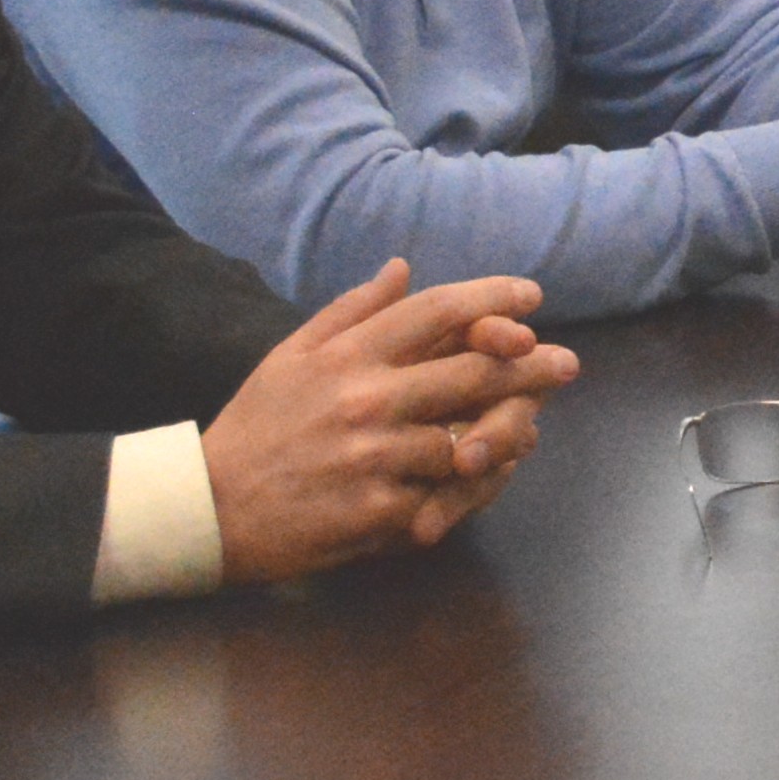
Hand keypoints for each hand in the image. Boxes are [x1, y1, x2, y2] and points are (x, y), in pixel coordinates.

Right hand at [201, 261, 576, 582]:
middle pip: (475, 371)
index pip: (438, 311)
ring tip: (526, 431)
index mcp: (348, 356)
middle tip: (567, 363)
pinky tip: (483, 481)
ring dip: (505, 435)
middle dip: (532, 364)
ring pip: (471, 439)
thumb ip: (352, 311)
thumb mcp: (291, 355)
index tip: (531, 298)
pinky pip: (447, 497)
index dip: (494, 299)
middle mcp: (368, 400)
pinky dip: (469, 489)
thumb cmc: (257, 427)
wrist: (210, 509)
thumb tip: (403, 268)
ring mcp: (377, 458)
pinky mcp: (380, 511)